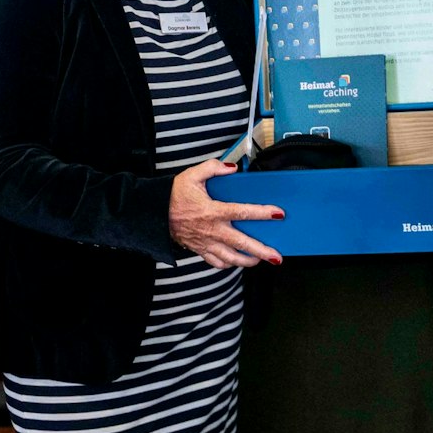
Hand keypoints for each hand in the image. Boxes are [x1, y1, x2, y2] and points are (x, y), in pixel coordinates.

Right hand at [167, 158, 282, 268]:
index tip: (278, 214)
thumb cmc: (173, 194)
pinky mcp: (199, 249)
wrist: (154, 212)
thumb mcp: (192, 175)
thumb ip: (213, 168)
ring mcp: (206, 242)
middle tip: (276, 257)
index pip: (243, 212)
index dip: (262, 213)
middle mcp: (212, 230)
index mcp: (213, 211)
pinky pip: (216, 262)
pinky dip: (228, 264)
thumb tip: (231, 168)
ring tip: (261, 261)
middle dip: (261, 251)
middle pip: (242, 243)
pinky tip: (236, 262)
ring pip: (231, 258)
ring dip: (248, 261)